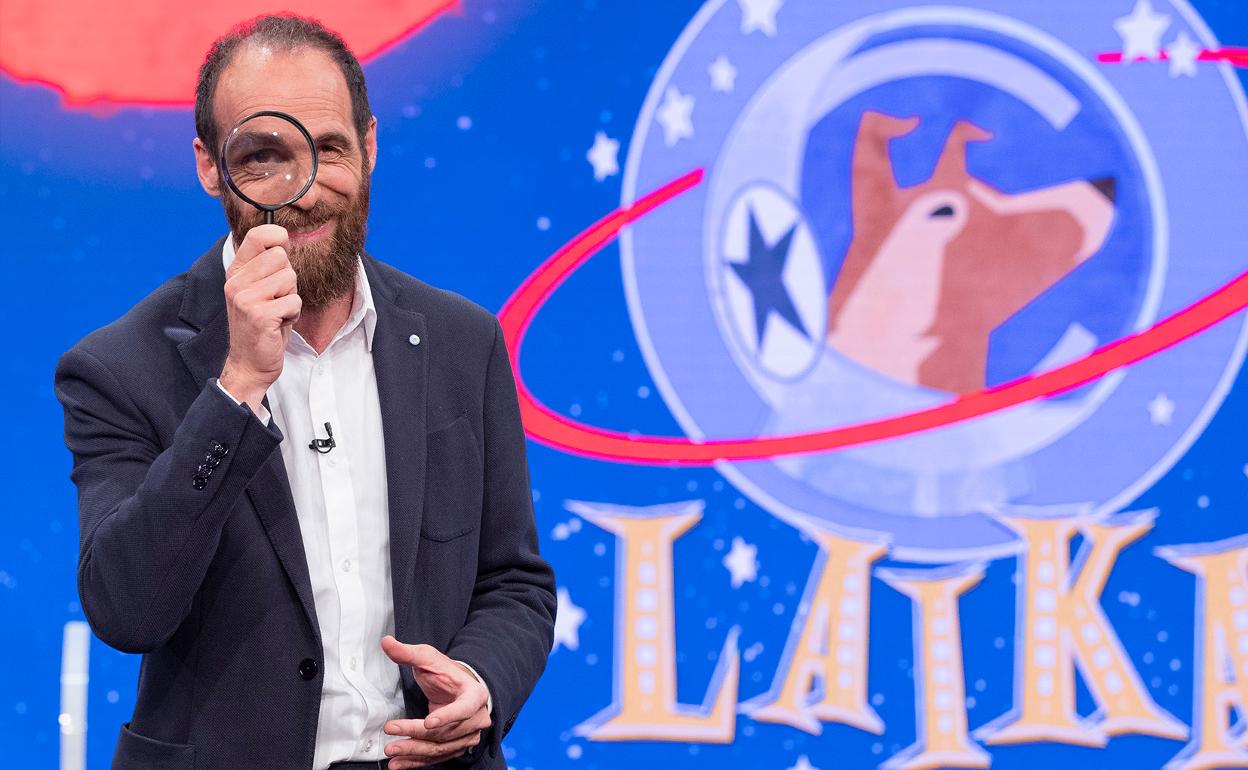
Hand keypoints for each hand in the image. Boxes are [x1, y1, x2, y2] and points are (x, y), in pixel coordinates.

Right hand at [218, 225, 299, 413]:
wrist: (250, 364)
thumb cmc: (262, 325)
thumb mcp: (260, 290)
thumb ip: (267, 266)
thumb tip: (283, 236)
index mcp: (236, 272)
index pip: (257, 235)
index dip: (276, 235)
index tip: (282, 244)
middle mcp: (236, 282)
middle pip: (281, 256)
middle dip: (288, 278)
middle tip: (276, 298)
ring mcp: (245, 298)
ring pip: (290, 278)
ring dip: (291, 298)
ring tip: (276, 312)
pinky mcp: (259, 315)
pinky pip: (294, 301)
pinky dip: (293, 314)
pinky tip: (278, 324)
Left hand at [381, 635, 490, 768]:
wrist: (459, 689)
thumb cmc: (447, 674)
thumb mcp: (429, 659)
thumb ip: (408, 653)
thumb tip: (386, 642)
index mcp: (475, 695)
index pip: (463, 709)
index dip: (447, 716)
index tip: (428, 722)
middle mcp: (476, 719)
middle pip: (445, 732)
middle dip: (416, 735)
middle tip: (393, 733)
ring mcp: (467, 736)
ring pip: (439, 748)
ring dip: (413, 752)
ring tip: (392, 750)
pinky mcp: (456, 747)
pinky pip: (436, 757)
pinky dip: (416, 762)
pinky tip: (399, 763)